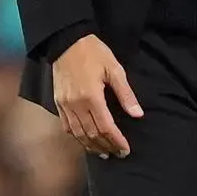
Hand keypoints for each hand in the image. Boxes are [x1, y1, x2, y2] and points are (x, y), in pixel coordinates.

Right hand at [52, 34, 142, 158]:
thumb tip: (138, 114)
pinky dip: (77, 137)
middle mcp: (76, 104)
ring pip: (78, 134)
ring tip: (104, 153)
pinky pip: (67, 126)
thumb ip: (126, 94)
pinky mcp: (58, 102)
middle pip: (92, 134)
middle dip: (107, 146)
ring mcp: (65, 105)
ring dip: (92, 146)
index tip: (126, 150)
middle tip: (118, 154)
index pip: (106, 127)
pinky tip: (85, 142)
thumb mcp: (114, 69)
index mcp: (92, 97)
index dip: (116, 141)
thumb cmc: (93, 53)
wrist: (66, 41)